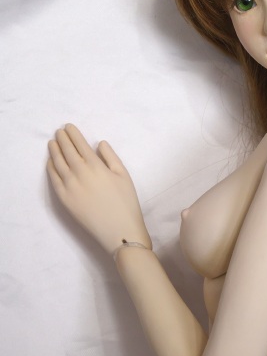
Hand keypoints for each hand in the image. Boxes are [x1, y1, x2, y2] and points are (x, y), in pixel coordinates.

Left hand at [47, 124, 151, 254]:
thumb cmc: (126, 201)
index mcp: (96, 166)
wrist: (118, 229)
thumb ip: (110, 156)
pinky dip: (51, 168)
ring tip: (52, 142)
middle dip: (62, 139)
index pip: (80, 145)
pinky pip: (54, 180)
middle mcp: (80, 173)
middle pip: (67, 152)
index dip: (73, 134)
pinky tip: (51, 162)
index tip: (68, 126)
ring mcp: (69, 187)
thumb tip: (99, 143)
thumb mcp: (123, 174)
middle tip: (59, 131)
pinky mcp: (64, 199)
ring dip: (54, 151)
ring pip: (58, 164)